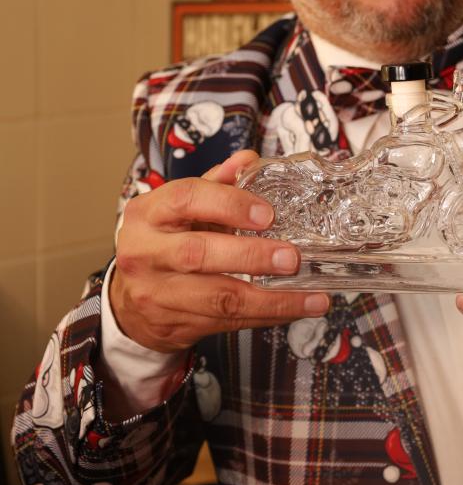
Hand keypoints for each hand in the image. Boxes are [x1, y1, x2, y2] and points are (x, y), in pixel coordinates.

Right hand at [111, 150, 327, 351]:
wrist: (130, 302)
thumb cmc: (163, 244)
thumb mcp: (180, 210)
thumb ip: (214, 184)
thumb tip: (248, 160)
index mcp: (148, 213)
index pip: (185, 199)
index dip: (228, 203)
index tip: (267, 214)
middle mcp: (145, 253)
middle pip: (198, 253)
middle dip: (252, 256)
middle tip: (292, 258)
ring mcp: (156, 293)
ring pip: (218, 298)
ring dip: (271, 300)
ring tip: (311, 297)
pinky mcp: (173, 324)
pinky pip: (227, 322)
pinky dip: (265, 316)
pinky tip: (293, 310)